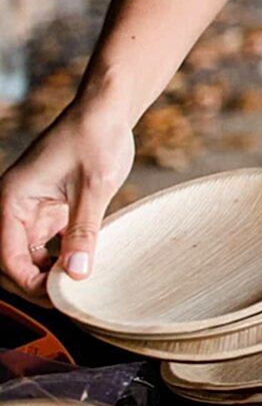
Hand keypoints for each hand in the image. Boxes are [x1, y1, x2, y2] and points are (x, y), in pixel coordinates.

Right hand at [0, 99, 135, 295]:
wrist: (108, 107)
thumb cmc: (97, 138)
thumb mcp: (94, 186)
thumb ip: (84, 231)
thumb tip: (77, 275)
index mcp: (11, 200)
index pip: (7, 257)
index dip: (29, 283)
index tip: (60, 297)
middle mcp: (14, 206)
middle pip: (14, 260)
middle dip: (37, 282)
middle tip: (71, 298)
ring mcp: (32, 207)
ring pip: (30, 254)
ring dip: (50, 271)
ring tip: (80, 286)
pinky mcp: (51, 206)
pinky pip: (48, 241)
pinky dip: (62, 255)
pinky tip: (86, 264)